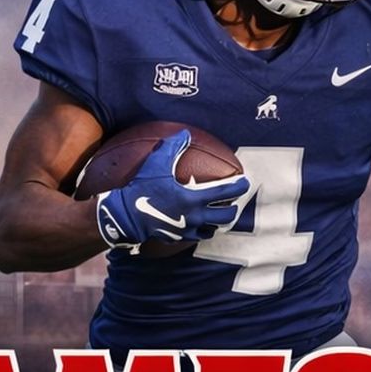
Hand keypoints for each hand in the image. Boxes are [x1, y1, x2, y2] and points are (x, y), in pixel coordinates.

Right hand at [95, 132, 252, 248]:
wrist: (126, 216)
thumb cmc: (142, 189)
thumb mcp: (156, 164)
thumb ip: (172, 147)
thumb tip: (184, 133)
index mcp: (194, 198)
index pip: (225, 193)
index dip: (238, 187)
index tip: (244, 182)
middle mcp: (195, 216)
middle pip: (225, 216)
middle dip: (233, 209)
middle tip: (233, 201)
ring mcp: (188, 229)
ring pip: (214, 228)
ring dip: (220, 221)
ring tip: (219, 214)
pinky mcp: (179, 237)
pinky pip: (198, 236)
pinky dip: (204, 229)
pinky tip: (200, 224)